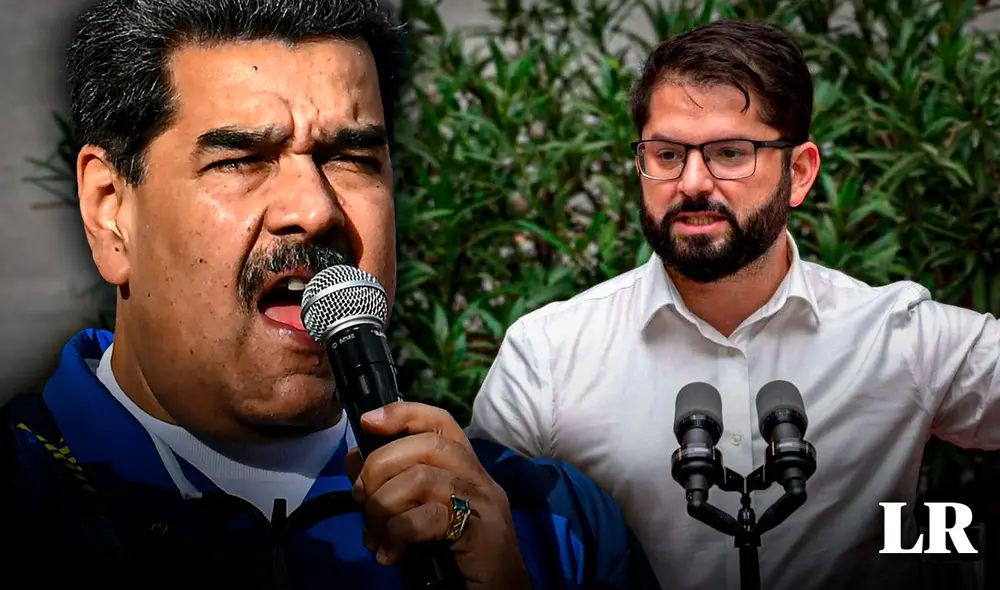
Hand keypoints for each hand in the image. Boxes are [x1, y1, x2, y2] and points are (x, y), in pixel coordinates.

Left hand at [345, 401, 530, 589]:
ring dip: (383, 507)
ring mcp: (485, 504)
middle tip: (361, 500)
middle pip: (427, 445)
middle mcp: (480, 479)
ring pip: (422, 478)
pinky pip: (429, 517)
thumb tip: (353, 458)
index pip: (440, 422)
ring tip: (376, 536)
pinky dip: (399, 533)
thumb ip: (390, 487)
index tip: (368, 421)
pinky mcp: (483, 533)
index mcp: (466, 471)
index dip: (403, 413)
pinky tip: (391, 554)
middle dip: (380, 467)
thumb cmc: (456, 559)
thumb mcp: (417, 517)